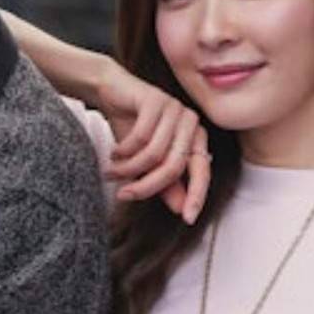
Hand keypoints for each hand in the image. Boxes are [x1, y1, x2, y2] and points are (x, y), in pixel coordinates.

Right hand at [94, 59, 209, 223]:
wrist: (112, 94)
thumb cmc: (132, 129)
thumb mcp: (148, 164)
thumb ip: (167, 185)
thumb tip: (182, 210)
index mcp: (195, 140)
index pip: (202, 171)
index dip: (196, 196)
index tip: (187, 219)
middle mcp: (191, 123)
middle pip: (174, 166)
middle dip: (146, 186)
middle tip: (124, 194)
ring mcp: (176, 109)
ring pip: (154, 153)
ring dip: (128, 168)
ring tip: (111, 170)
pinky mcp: (157, 99)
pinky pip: (140, 136)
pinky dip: (123, 150)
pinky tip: (113, 151)